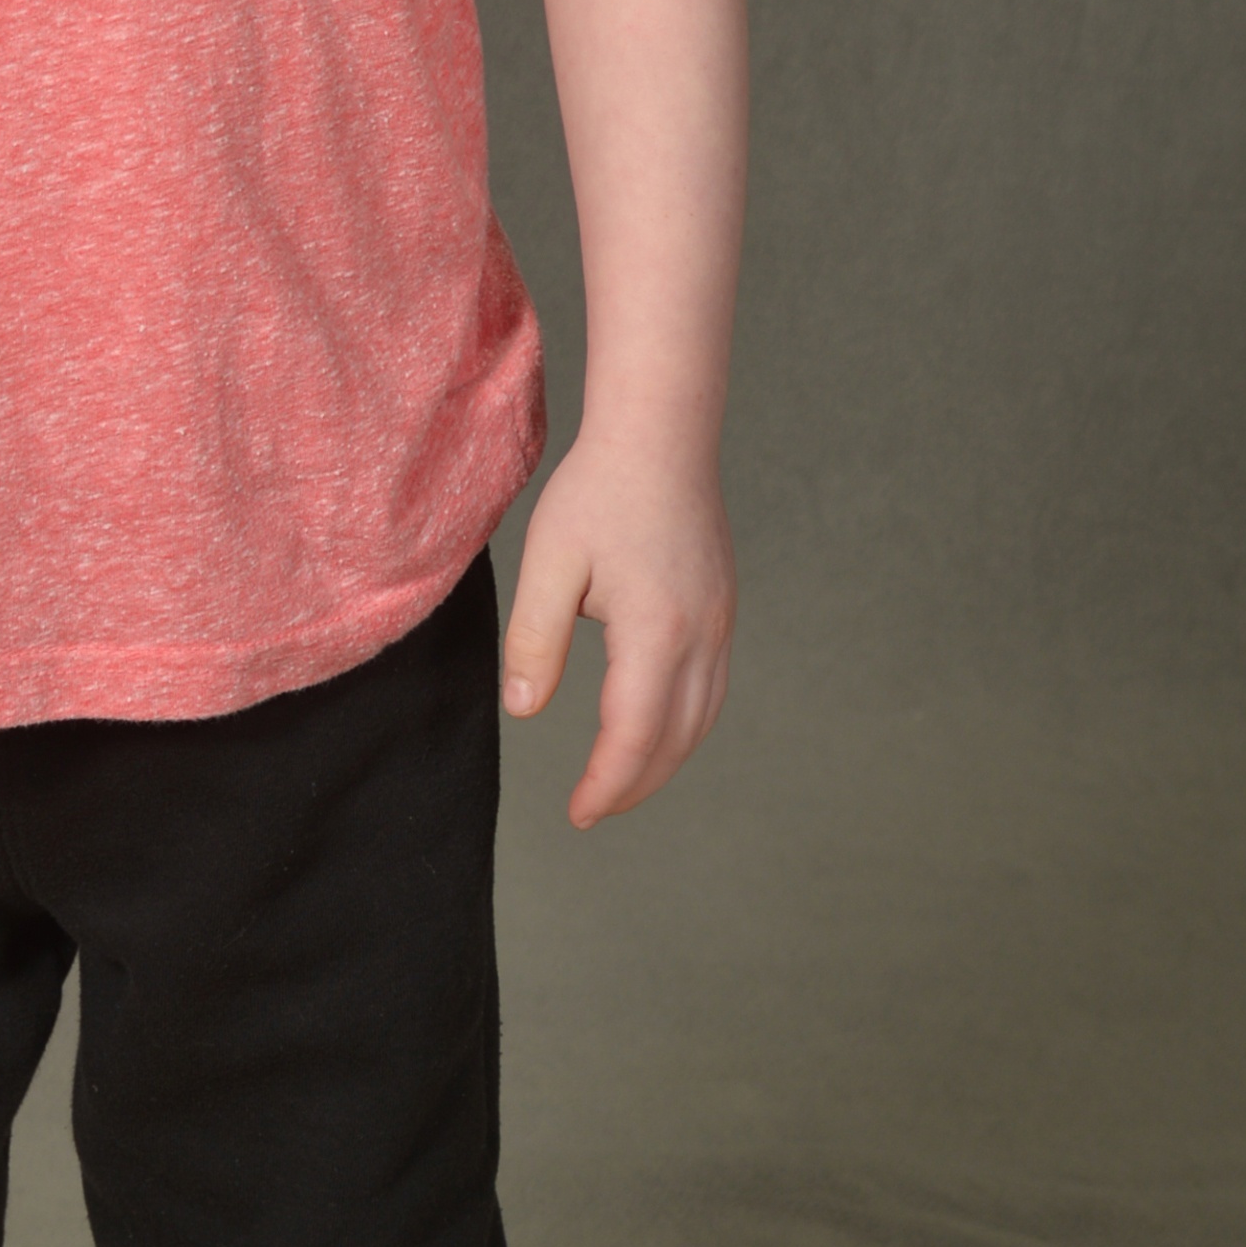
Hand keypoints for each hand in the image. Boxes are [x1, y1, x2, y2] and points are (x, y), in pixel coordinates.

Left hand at [500, 429, 734, 827]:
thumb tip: (523, 709)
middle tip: (593, 808)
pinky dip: (685, 723)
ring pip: (702, 718)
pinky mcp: (722, 607)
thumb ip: (536, 639)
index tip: (578, 812)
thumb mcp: (550, 562)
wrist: (660, 433)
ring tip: (621, 779)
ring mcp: (720, 622)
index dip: (606, 783)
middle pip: (676, 740)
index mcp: (657, 632)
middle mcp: (701, 637)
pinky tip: (656, 724)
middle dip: (635, 784)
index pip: (634, 735)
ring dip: (664, 759)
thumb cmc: (599, 490)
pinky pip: (712, 687)